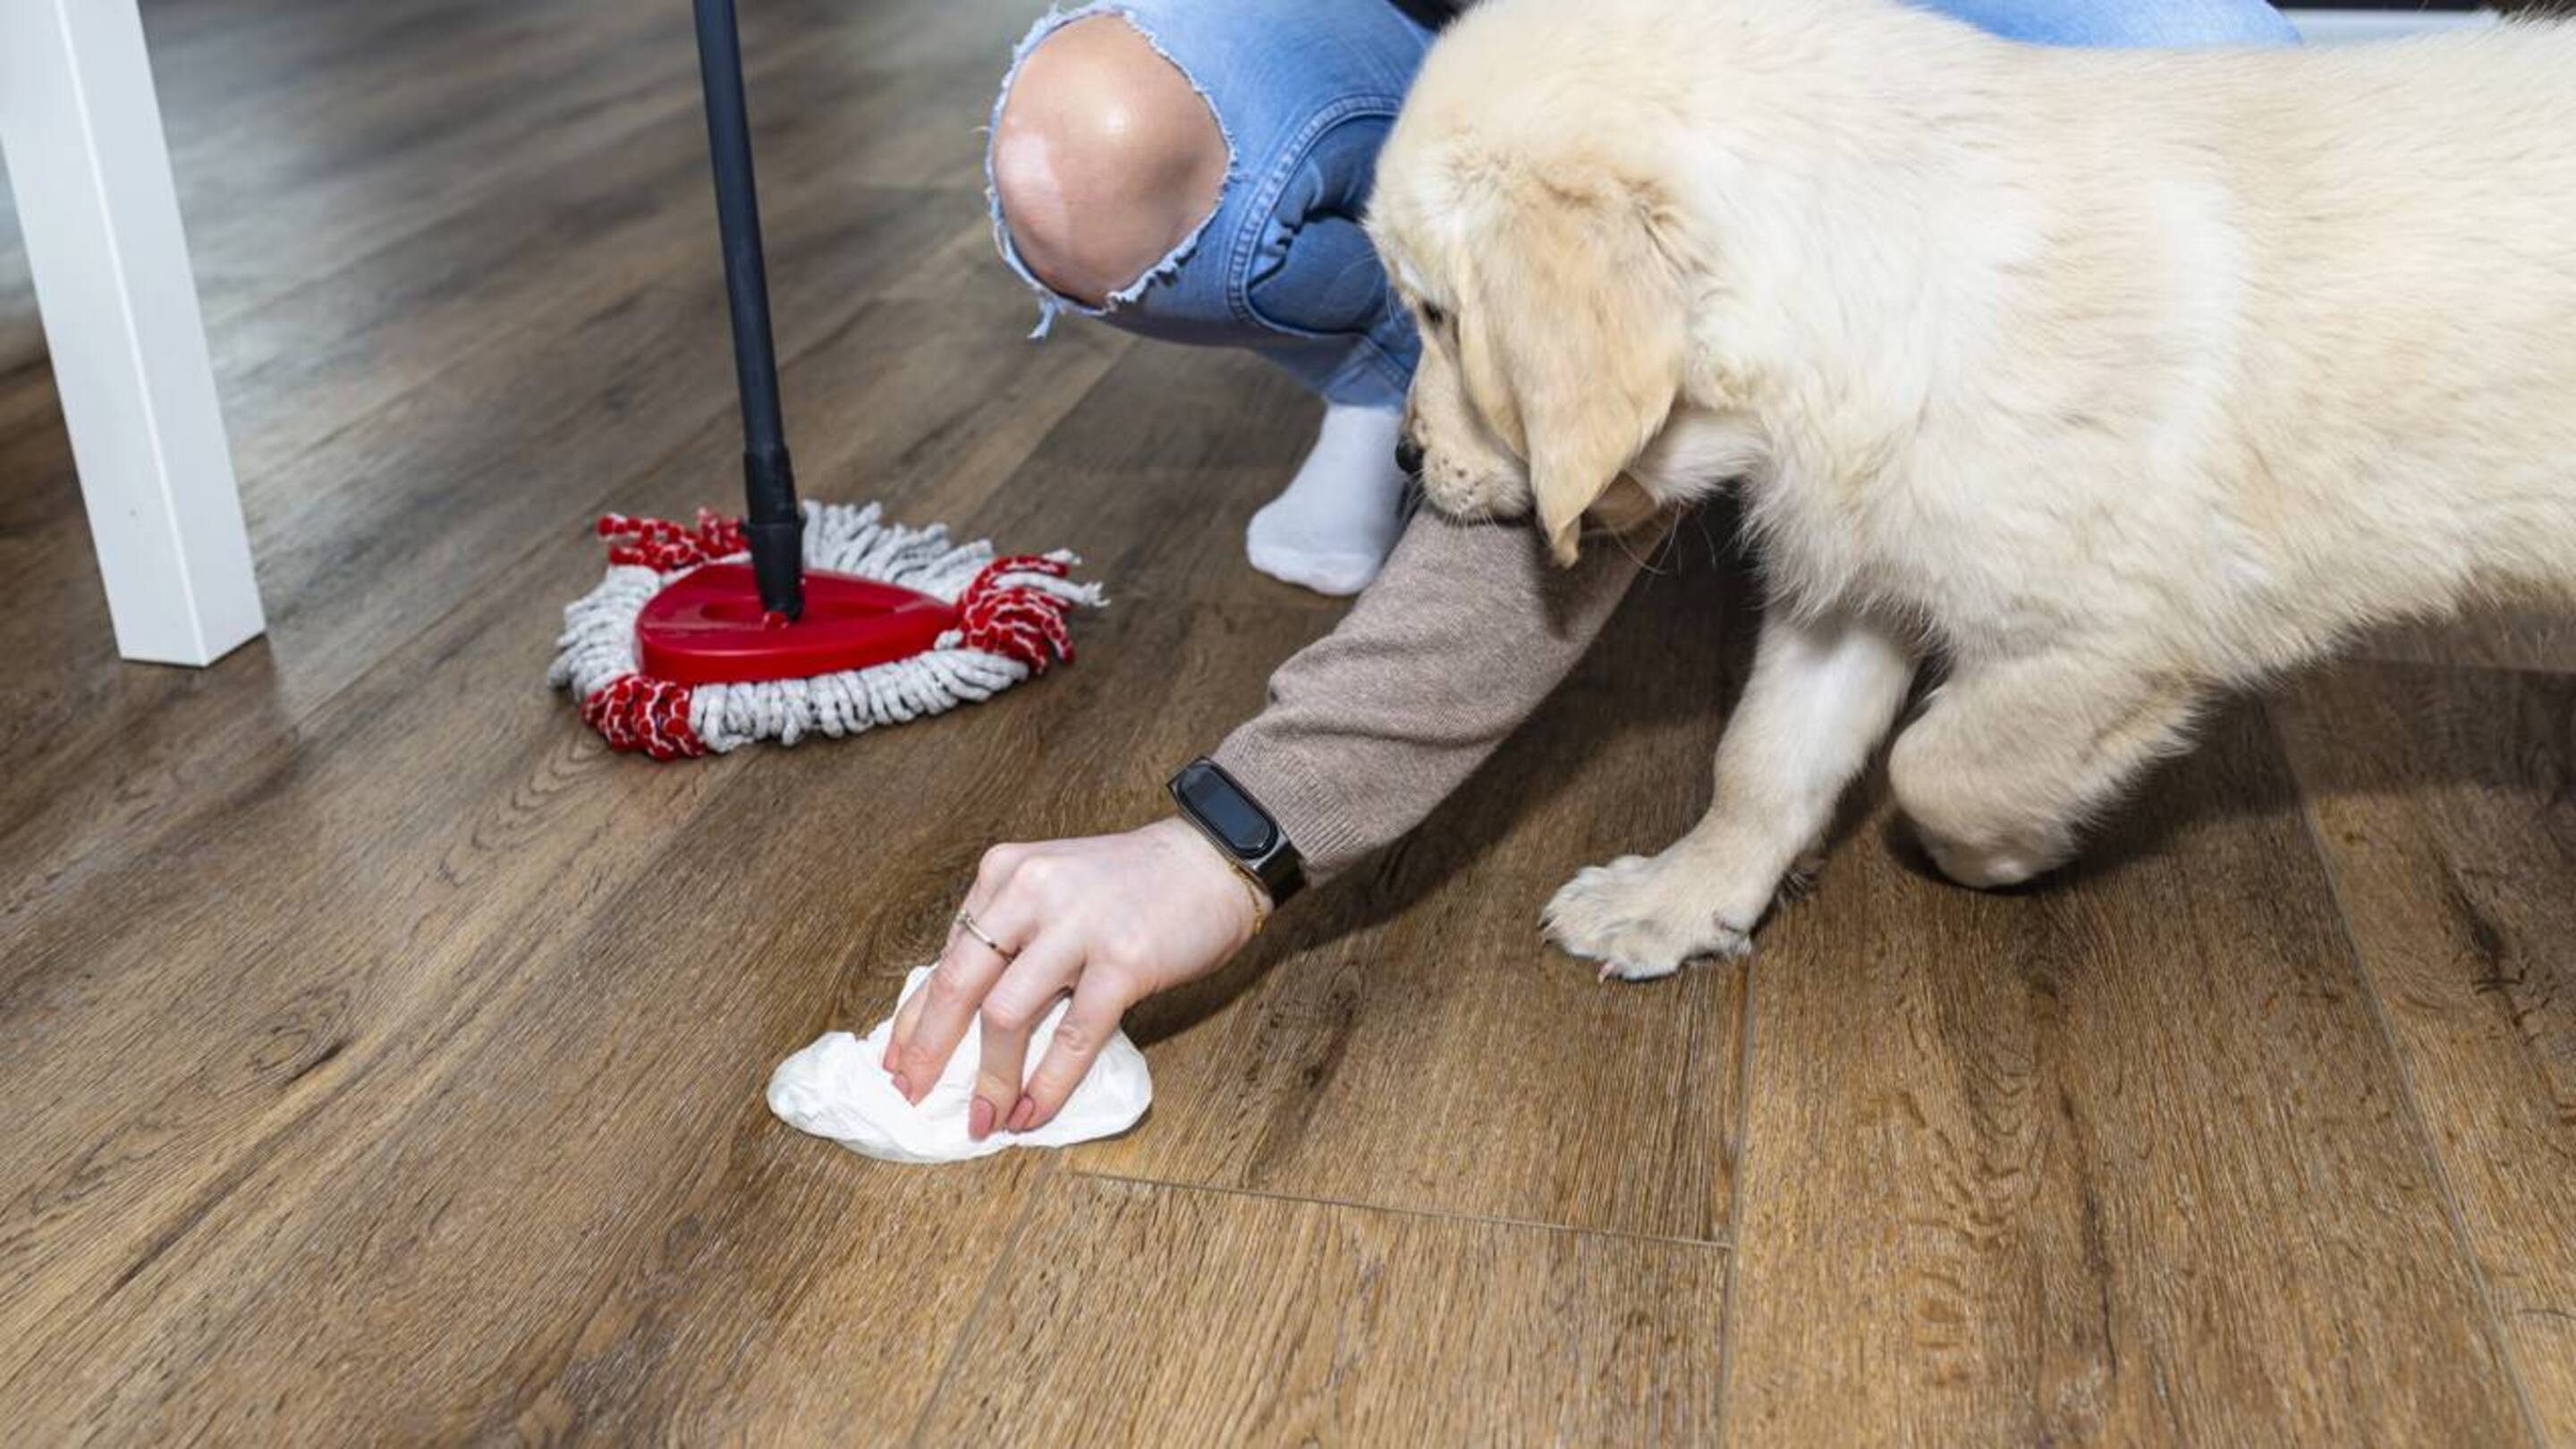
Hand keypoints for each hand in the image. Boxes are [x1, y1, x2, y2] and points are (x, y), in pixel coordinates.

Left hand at [884, 816, 1263, 1139]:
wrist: (1211, 860)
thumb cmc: (1131, 885)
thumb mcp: (1052, 893)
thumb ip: (1010, 940)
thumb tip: (960, 1019)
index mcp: (1004, 875)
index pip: (946, 958)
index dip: (916, 1019)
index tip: (895, 1064)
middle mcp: (1030, 891)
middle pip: (960, 985)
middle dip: (931, 1051)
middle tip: (914, 1097)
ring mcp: (1077, 924)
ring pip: (1007, 1015)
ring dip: (992, 1078)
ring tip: (985, 1120)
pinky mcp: (1123, 959)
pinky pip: (1073, 1034)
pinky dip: (1048, 1081)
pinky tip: (1034, 1111)